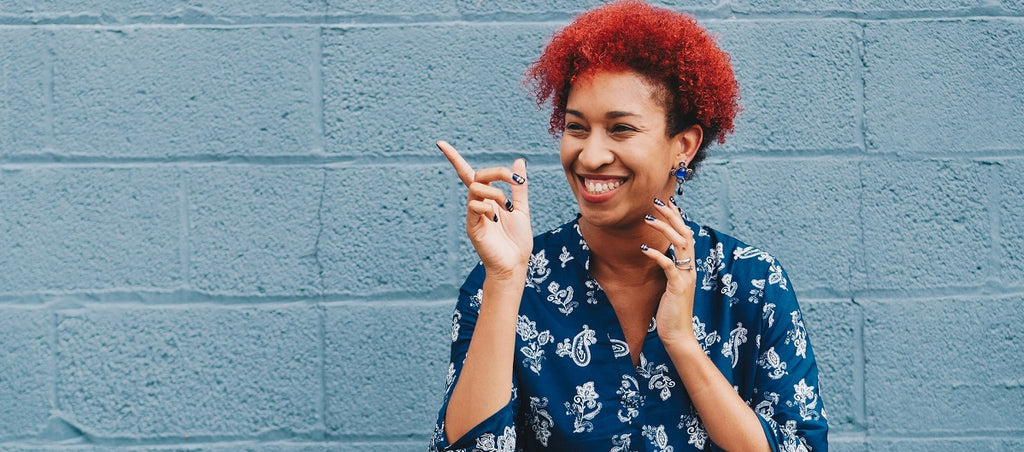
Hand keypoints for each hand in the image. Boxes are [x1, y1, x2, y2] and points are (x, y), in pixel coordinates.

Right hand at [437, 140, 532, 278]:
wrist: (515, 264)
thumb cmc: (517, 240)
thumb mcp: (522, 208)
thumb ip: (519, 186)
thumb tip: (519, 161)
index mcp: (488, 199)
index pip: (467, 174)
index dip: (454, 158)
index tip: (440, 143)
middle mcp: (477, 204)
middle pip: (476, 175)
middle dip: (497, 172)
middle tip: (514, 180)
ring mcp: (473, 215)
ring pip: (475, 188)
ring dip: (496, 192)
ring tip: (507, 208)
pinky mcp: (471, 227)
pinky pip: (474, 206)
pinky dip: (488, 207)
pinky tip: (496, 219)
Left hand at [640, 198, 697, 346]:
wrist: (678, 334)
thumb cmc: (671, 311)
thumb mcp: (670, 286)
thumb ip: (670, 270)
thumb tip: (661, 255)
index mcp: (689, 267)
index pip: (686, 235)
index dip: (677, 218)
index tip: (666, 202)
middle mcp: (690, 269)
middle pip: (685, 233)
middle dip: (672, 215)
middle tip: (657, 201)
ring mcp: (686, 277)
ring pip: (680, 244)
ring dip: (664, 228)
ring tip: (648, 218)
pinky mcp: (678, 287)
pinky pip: (669, 266)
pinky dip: (657, 255)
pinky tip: (644, 249)